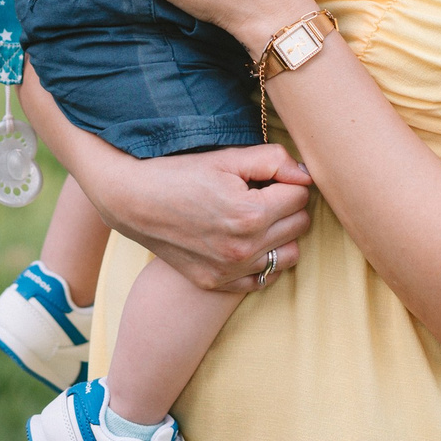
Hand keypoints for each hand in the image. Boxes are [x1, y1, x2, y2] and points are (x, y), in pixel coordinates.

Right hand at [20, 65, 314, 291]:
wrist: (133, 201)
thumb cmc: (179, 172)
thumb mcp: (226, 158)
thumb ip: (274, 161)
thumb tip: (307, 175)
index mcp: (250, 214)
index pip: (301, 195)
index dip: (287, 181)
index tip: (267, 176)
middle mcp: (244, 248)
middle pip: (300, 224)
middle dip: (287, 205)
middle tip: (261, 192)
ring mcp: (231, 270)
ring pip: (289, 254)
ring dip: (280, 234)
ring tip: (255, 216)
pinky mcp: (218, 283)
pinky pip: (264, 277)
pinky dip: (262, 259)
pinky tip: (242, 239)